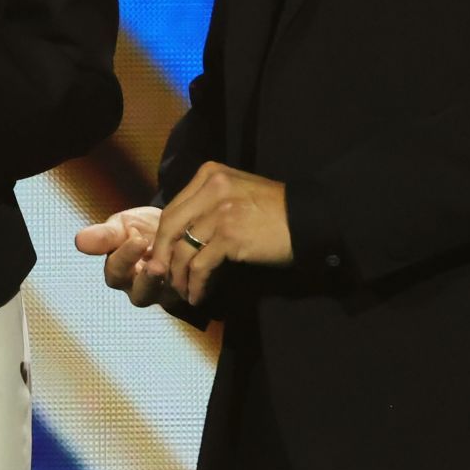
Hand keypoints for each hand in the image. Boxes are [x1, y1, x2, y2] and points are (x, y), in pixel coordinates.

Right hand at [75, 206, 182, 309]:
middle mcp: (139, 287)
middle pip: (140, 292)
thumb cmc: (140, 229)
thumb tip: (78, 241)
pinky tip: (190, 260)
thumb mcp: (121, 226)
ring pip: (166, 296)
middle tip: (156, 264)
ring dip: (171, 283)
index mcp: (119, 271)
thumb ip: (105, 236)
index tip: (138, 238)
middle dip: (148, 279)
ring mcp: (163, 291)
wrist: (172, 227)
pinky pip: (188, 290)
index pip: (116, 271)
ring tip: (172, 267)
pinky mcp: (185, 291)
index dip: (126, 257)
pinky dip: (189, 276)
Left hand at [147, 162, 291, 304]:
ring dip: (180, 276)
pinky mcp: (229, 236)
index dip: (163, 237)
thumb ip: (206, 204)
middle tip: (162, 277)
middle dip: (163, 256)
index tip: (162, 258)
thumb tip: (178, 234)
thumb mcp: (236, 192)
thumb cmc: (273, 210)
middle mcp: (211, 188)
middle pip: (171, 226)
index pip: (173, 208)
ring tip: (184, 291)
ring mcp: (219, 211)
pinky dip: (196, 284)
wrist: (306, 220)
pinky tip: (198, 295)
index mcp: (210, 174)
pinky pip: (201, 266)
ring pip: (183, 249)